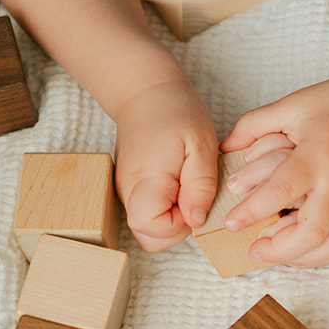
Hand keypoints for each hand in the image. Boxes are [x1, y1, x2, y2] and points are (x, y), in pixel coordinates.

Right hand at [112, 78, 219, 251]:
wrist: (146, 91)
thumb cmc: (176, 112)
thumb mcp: (201, 144)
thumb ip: (200, 186)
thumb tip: (196, 221)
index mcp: (144, 180)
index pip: (153, 229)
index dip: (180, 224)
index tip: (195, 198)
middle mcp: (128, 191)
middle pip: (149, 237)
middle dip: (178, 228)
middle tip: (193, 194)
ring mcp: (127, 192)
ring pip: (149, 229)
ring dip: (174, 218)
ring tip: (187, 185)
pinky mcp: (132, 189)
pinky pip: (150, 213)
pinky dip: (168, 208)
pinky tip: (179, 182)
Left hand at [220, 66, 328, 266]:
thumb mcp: (292, 105)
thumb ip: (253, 125)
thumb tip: (224, 148)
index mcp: (317, 154)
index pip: (279, 192)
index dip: (251, 212)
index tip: (231, 223)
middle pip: (310, 231)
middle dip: (277, 249)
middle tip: (254, 250)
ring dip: (302, 258)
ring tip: (279, 254)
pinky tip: (310, 251)